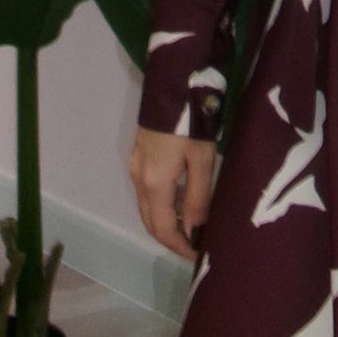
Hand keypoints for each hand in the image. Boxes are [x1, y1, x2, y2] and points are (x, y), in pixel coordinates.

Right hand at [129, 128, 215, 261]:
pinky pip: (147, 191)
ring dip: (167, 220)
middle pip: (150, 221)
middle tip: (196, 244)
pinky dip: (163, 202)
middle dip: (172, 237)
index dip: (179, 246)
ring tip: (194, 223)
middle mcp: (138, 178)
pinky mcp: (138, 155)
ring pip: (148, 206)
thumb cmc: (191, 120)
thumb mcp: (202, 158)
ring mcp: (135, 166)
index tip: (198, 255)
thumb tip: (194, 231)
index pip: (162, 229)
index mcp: (154, 183)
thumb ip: (198, 197)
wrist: (173, 81)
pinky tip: (183, 198)